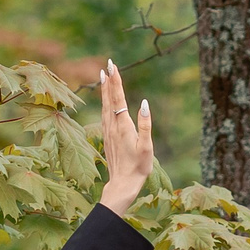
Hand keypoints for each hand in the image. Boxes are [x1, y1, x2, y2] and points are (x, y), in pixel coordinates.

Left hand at [94, 62, 154, 217]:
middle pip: (109, 98)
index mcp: (123, 126)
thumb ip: (145, 124)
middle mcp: (113, 126)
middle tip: (107, 64)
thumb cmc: (138, 168)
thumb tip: (143, 103)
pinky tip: (104, 99)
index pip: (118, 98)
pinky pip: (104, 114)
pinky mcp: (107, 137)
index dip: (115, 81)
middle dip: (108, 80)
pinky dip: (104, 102)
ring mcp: (108, 132)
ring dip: (105, 90)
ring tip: (103, 76)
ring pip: (105, 105)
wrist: (122, 184)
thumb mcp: (146, 147)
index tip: (112, 66)